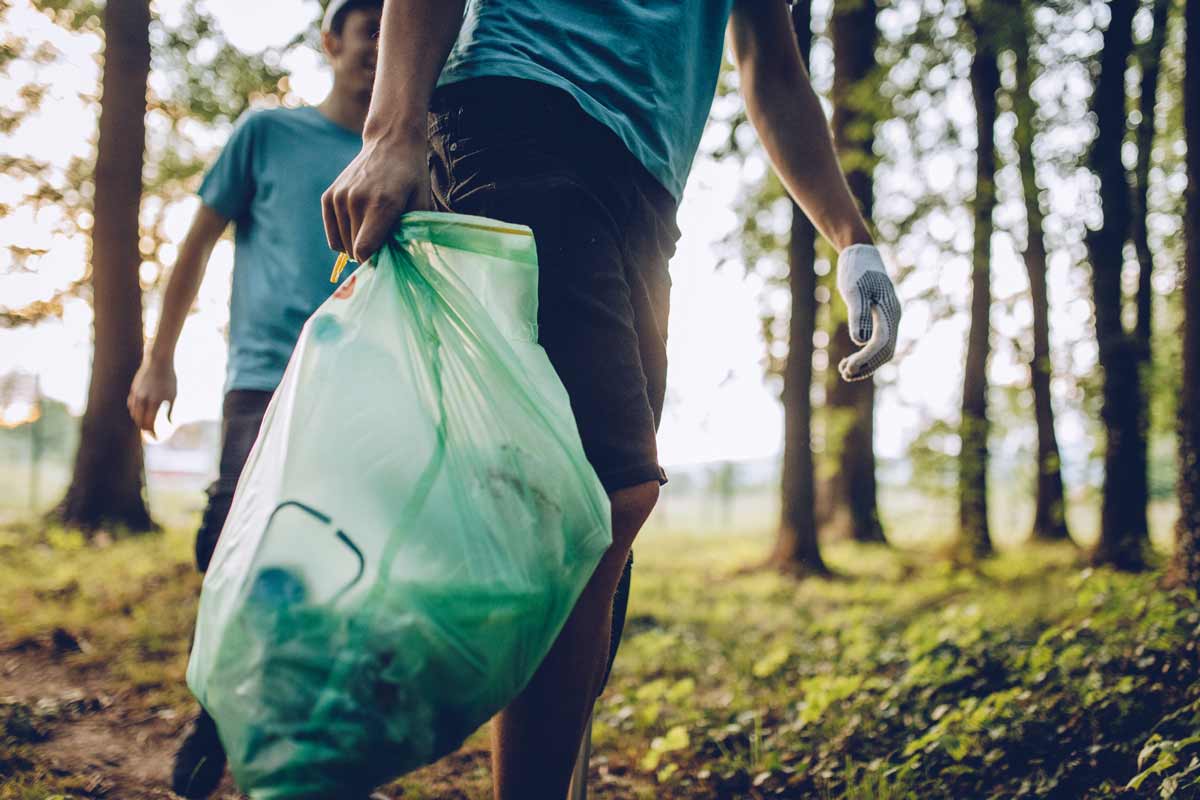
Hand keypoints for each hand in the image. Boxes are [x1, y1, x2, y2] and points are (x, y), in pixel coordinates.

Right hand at [128, 355, 176, 436]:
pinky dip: (135, 411)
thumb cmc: (169, 379)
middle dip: (144, 429)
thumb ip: (171, 411)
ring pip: (134, 413)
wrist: (158, 361)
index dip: (152, 432)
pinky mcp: (133, 389)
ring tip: (145, 425)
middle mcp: (143, 399)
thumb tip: (171, 424)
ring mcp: (136, 394)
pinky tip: (140, 413)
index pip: (149, 423)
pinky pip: (131, 404)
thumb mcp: (173, 395)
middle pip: (140, 421)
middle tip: (150, 433)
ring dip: (139, 421)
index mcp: (154, 402)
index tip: (156, 437)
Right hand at [321, 131, 431, 263]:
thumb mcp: (423, 202)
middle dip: (369, 254)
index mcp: (382, 204)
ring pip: (342, 245)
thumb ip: (415, 232)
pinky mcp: (329, 196)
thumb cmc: (412, 176)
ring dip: (357, 246)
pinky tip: (359, 229)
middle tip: (385, 244)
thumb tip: (409, 261)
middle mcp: (356, 201)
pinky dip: (343, 239)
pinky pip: (332, 235)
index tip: (386, 259)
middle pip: (354, 250)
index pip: (364, 250)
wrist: (390, 141)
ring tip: (374, 232)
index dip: (374, 262)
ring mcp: (339, 197)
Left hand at [835, 244, 901, 381]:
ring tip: (844, 371)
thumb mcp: (854, 290)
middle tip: (844, 372)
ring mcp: (887, 319)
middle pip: (885, 351)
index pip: (882, 343)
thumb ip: (858, 314)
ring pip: (882, 351)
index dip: (866, 358)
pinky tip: (848, 362)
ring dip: (866, 364)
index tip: (847, 368)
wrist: (860, 254)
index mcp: (889, 311)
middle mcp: (892, 317)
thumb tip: (860, 341)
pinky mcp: (879, 319)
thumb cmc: (856, 270)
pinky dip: (864, 356)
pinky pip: (876, 343)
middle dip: (867, 365)